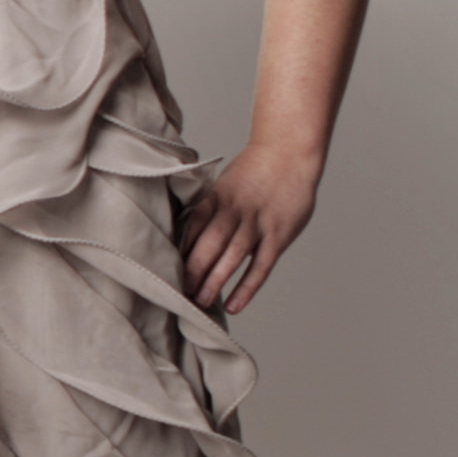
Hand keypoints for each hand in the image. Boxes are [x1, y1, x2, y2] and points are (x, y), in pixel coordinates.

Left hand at [178, 145, 318, 316]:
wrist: (290, 151)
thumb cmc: (254, 171)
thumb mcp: (225, 183)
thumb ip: (209, 209)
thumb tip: (185, 240)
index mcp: (217, 196)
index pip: (193, 225)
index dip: (180, 249)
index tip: (166, 270)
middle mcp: (236, 210)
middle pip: (210, 243)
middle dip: (193, 270)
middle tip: (179, 293)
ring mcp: (259, 223)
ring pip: (233, 256)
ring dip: (215, 281)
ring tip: (200, 302)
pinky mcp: (279, 235)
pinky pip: (261, 266)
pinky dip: (246, 287)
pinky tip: (233, 305)